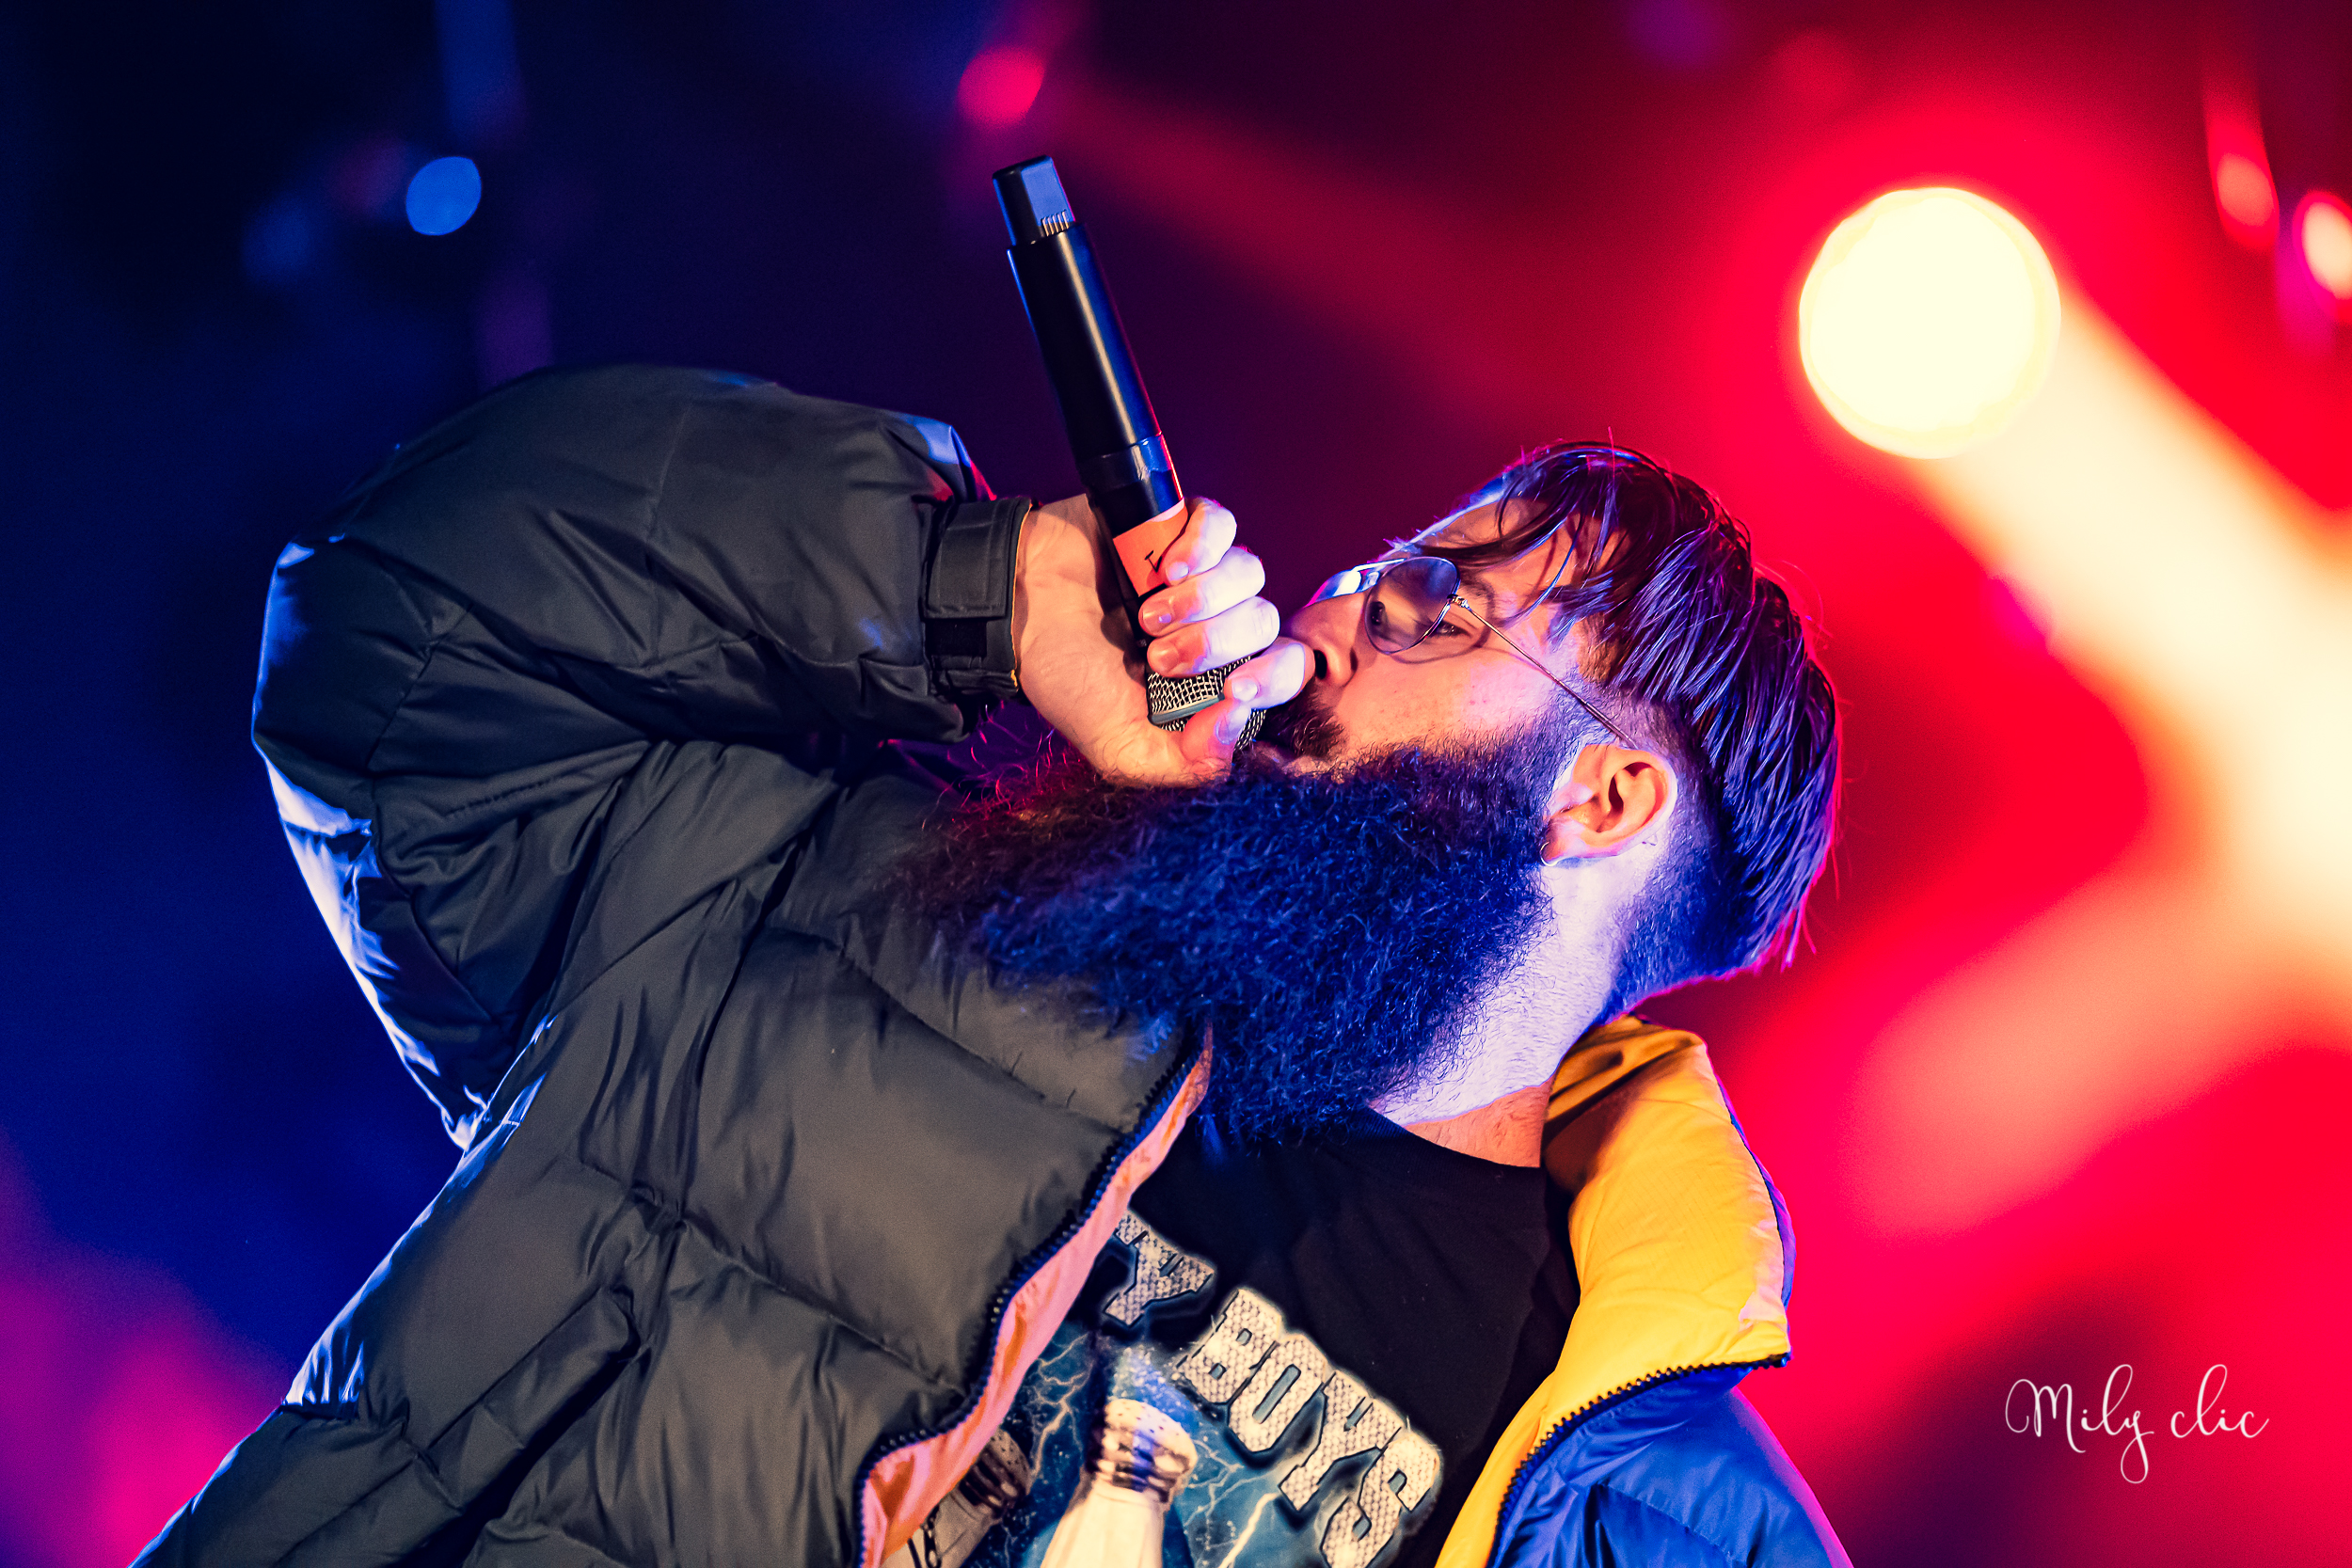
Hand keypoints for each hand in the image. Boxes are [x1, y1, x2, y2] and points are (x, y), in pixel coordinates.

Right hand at [1014, 494, 1309, 783]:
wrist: (1016, 615)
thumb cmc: (1067, 679)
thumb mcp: (1119, 745)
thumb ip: (1183, 763)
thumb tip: (1236, 724)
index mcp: (1218, 677)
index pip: (1285, 673)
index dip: (1273, 680)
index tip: (1235, 690)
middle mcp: (1220, 623)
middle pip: (1265, 622)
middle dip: (1215, 644)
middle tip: (1158, 655)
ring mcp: (1203, 572)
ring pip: (1248, 573)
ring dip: (1201, 598)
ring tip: (1147, 614)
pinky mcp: (1180, 527)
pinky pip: (1223, 524)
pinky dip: (1200, 545)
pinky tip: (1162, 568)